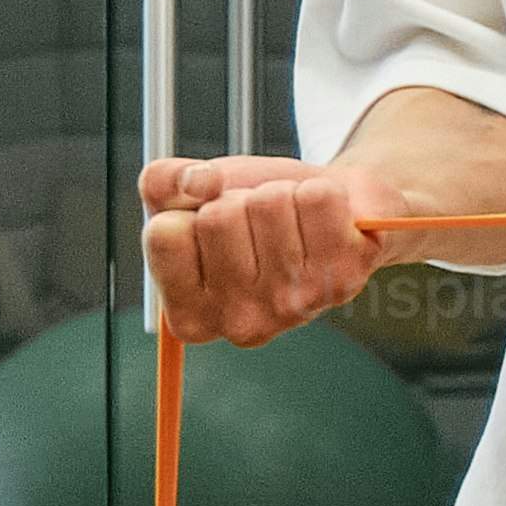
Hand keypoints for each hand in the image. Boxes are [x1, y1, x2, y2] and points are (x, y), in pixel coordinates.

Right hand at [139, 157, 401, 348]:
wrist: (323, 211)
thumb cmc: (248, 212)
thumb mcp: (188, 197)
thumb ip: (161, 183)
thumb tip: (200, 182)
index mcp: (189, 314)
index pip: (163, 235)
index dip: (187, 211)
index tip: (209, 226)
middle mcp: (239, 322)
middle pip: (218, 217)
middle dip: (236, 200)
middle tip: (255, 222)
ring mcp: (294, 305)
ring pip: (269, 203)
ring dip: (279, 194)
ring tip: (289, 220)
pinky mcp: (343, 277)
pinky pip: (317, 199)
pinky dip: (319, 192)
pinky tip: (323, 220)